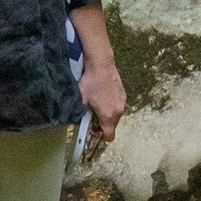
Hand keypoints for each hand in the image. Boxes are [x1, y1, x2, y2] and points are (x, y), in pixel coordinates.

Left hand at [76, 17, 126, 153]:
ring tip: (97, 102)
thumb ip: (80, 114)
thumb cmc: (90, 82)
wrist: (102, 63)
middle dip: (103, 124)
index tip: (93, 129)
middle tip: (92, 114)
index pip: (109, 136)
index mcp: (109, 116)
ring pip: (115, 115)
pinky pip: (117, 105)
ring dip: (107, 113)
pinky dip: (111, 104)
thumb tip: (77, 122)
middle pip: (112, 126)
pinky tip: (103, 94)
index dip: (100, 136)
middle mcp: (119, 111)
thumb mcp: (81, 100)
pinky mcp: (124, 93)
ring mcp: (123, 102)